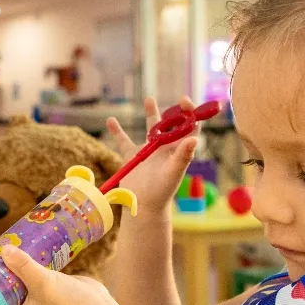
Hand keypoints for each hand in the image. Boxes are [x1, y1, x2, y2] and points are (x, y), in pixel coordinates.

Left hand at [0, 245, 117, 304]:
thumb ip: (24, 266)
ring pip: (16, 289)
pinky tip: (22, 254)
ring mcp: (37, 302)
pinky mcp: (48, 290)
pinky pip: (30, 280)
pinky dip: (24, 270)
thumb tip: (4, 249)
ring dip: (9, 276)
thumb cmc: (69, 304)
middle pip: (1, 302)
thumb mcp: (42, 283)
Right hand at [106, 97, 199, 215]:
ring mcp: (148, 151)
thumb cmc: (162, 192)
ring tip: (150, 99)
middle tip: (180, 99)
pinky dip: (117, 131)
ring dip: (150, 113)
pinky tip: (110, 120)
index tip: (186, 101)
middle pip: (171, 125)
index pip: (188, 128)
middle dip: (175, 111)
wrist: (143, 206)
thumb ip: (182, 155)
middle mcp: (165, 148)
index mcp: (177, 150)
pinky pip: (123, 141)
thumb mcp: (173, 173)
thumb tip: (194, 138)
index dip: (191, 114)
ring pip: (150, 128)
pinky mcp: (132, 156)